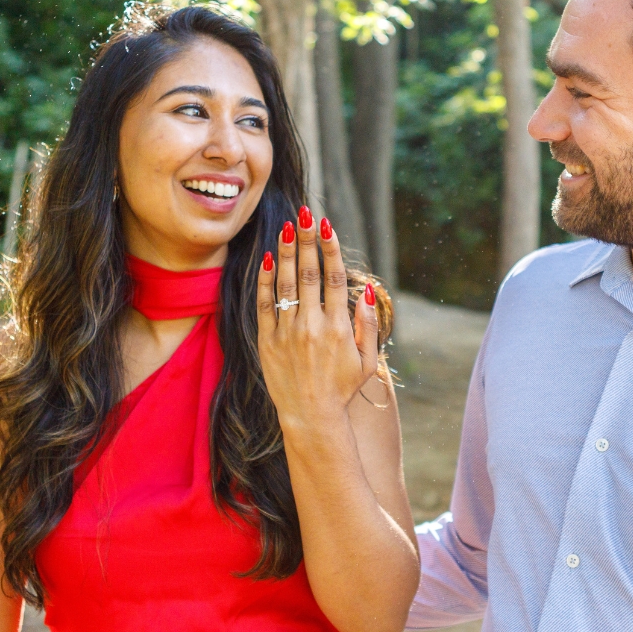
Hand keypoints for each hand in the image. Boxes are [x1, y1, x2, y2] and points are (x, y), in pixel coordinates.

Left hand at [257, 206, 378, 433]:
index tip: (326, 226)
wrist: (311, 417)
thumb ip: (368, 324)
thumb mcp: (367, 360)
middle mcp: (312, 326)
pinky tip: (269, 259)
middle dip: (306, 241)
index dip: (329, 249)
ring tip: (287, 228)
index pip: (332, 278)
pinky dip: (266, 281)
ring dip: (286, 253)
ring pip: (285, 284)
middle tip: (304, 214)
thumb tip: (365, 289)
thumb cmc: (343, 388)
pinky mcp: (267, 342)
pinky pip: (265, 305)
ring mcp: (287, 333)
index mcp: (339, 328)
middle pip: (308, 274)